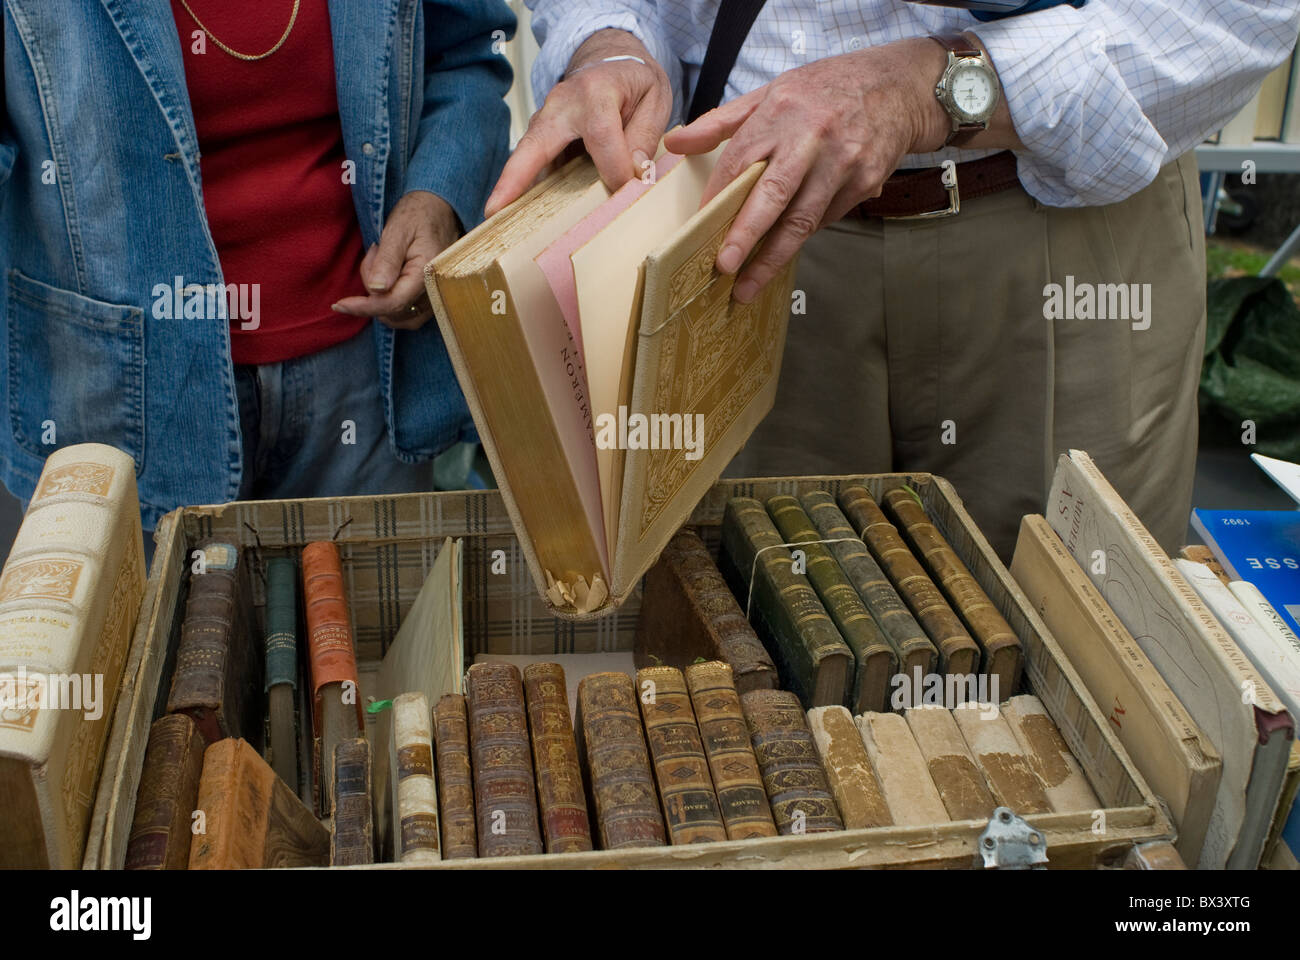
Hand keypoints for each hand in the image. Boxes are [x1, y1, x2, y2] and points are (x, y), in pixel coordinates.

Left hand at [332, 190, 459, 329]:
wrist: (439, 208)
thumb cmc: (418, 214)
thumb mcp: (398, 230)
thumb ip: (387, 261)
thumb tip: (376, 290)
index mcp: (427, 274)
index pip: (392, 303)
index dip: (364, 307)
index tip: (339, 304)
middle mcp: (434, 291)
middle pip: (392, 310)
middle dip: (372, 289)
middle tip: (375, 253)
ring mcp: (434, 297)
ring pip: (398, 315)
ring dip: (380, 294)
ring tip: (382, 260)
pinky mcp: (430, 298)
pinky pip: (405, 312)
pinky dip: (389, 298)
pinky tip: (388, 274)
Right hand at [484, 28, 671, 216]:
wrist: (612, 60)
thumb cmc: (633, 81)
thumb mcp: (654, 99)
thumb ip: (645, 136)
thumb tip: (634, 173)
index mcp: (595, 91)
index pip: (601, 136)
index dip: (614, 168)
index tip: (627, 188)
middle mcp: (562, 104)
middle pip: (536, 143)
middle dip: (515, 178)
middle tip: (495, 210)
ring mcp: (545, 119)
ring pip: (525, 155)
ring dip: (510, 187)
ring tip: (498, 219)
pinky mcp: (541, 134)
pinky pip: (530, 161)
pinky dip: (522, 187)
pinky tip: (516, 213)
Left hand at [663, 37, 952, 303]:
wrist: (897, 86)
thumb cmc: (824, 90)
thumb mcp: (770, 93)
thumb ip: (720, 122)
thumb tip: (674, 143)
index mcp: (780, 111)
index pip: (740, 160)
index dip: (719, 196)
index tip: (699, 225)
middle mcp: (812, 137)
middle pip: (773, 194)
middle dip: (746, 234)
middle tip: (723, 266)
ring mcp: (842, 161)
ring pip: (802, 219)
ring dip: (773, 256)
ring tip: (747, 286)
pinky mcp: (865, 181)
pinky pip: (825, 219)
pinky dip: (802, 237)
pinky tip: (782, 253)